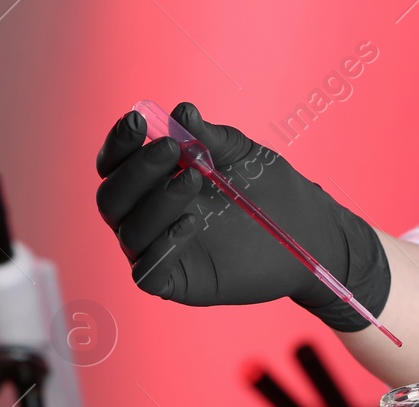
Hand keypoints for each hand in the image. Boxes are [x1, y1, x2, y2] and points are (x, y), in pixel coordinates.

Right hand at [94, 102, 388, 330]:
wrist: (306, 232)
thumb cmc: (269, 190)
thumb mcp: (241, 155)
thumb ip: (210, 137)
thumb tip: (181, 113)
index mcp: (153, 182)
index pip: (115, 165)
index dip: (119, 144)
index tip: (138, 121)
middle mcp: (148, 217)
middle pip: (112, 198)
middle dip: (136, 171)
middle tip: (171, 149)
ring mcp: (160, 250)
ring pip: (129, 231)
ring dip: (156, 201)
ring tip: (194, 180)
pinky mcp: (178, 282)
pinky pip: (147, 272)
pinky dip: (161, 247)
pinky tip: (191, 223)